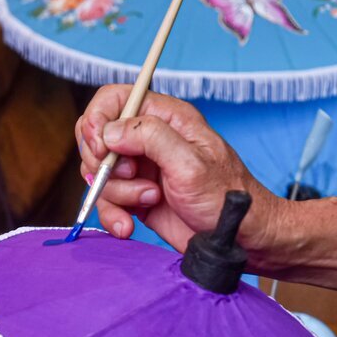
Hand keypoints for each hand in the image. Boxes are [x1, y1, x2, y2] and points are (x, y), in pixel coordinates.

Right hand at [77, 86, 282, 254]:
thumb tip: (110, 131)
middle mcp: (151, 140)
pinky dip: (112, 214)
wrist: (239, 237)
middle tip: (130, 175)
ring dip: (116, 192)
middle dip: (104, 162)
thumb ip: (151, 138)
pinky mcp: (137, 196)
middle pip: (98, 137)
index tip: (100, 147)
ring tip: (150, 199)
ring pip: (100, 172)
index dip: (98, 119)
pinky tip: (129, 224)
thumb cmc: (226, 197)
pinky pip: (107, 200)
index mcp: (167, 118)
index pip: (116, 98)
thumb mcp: (191, 163)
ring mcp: (142, 169)